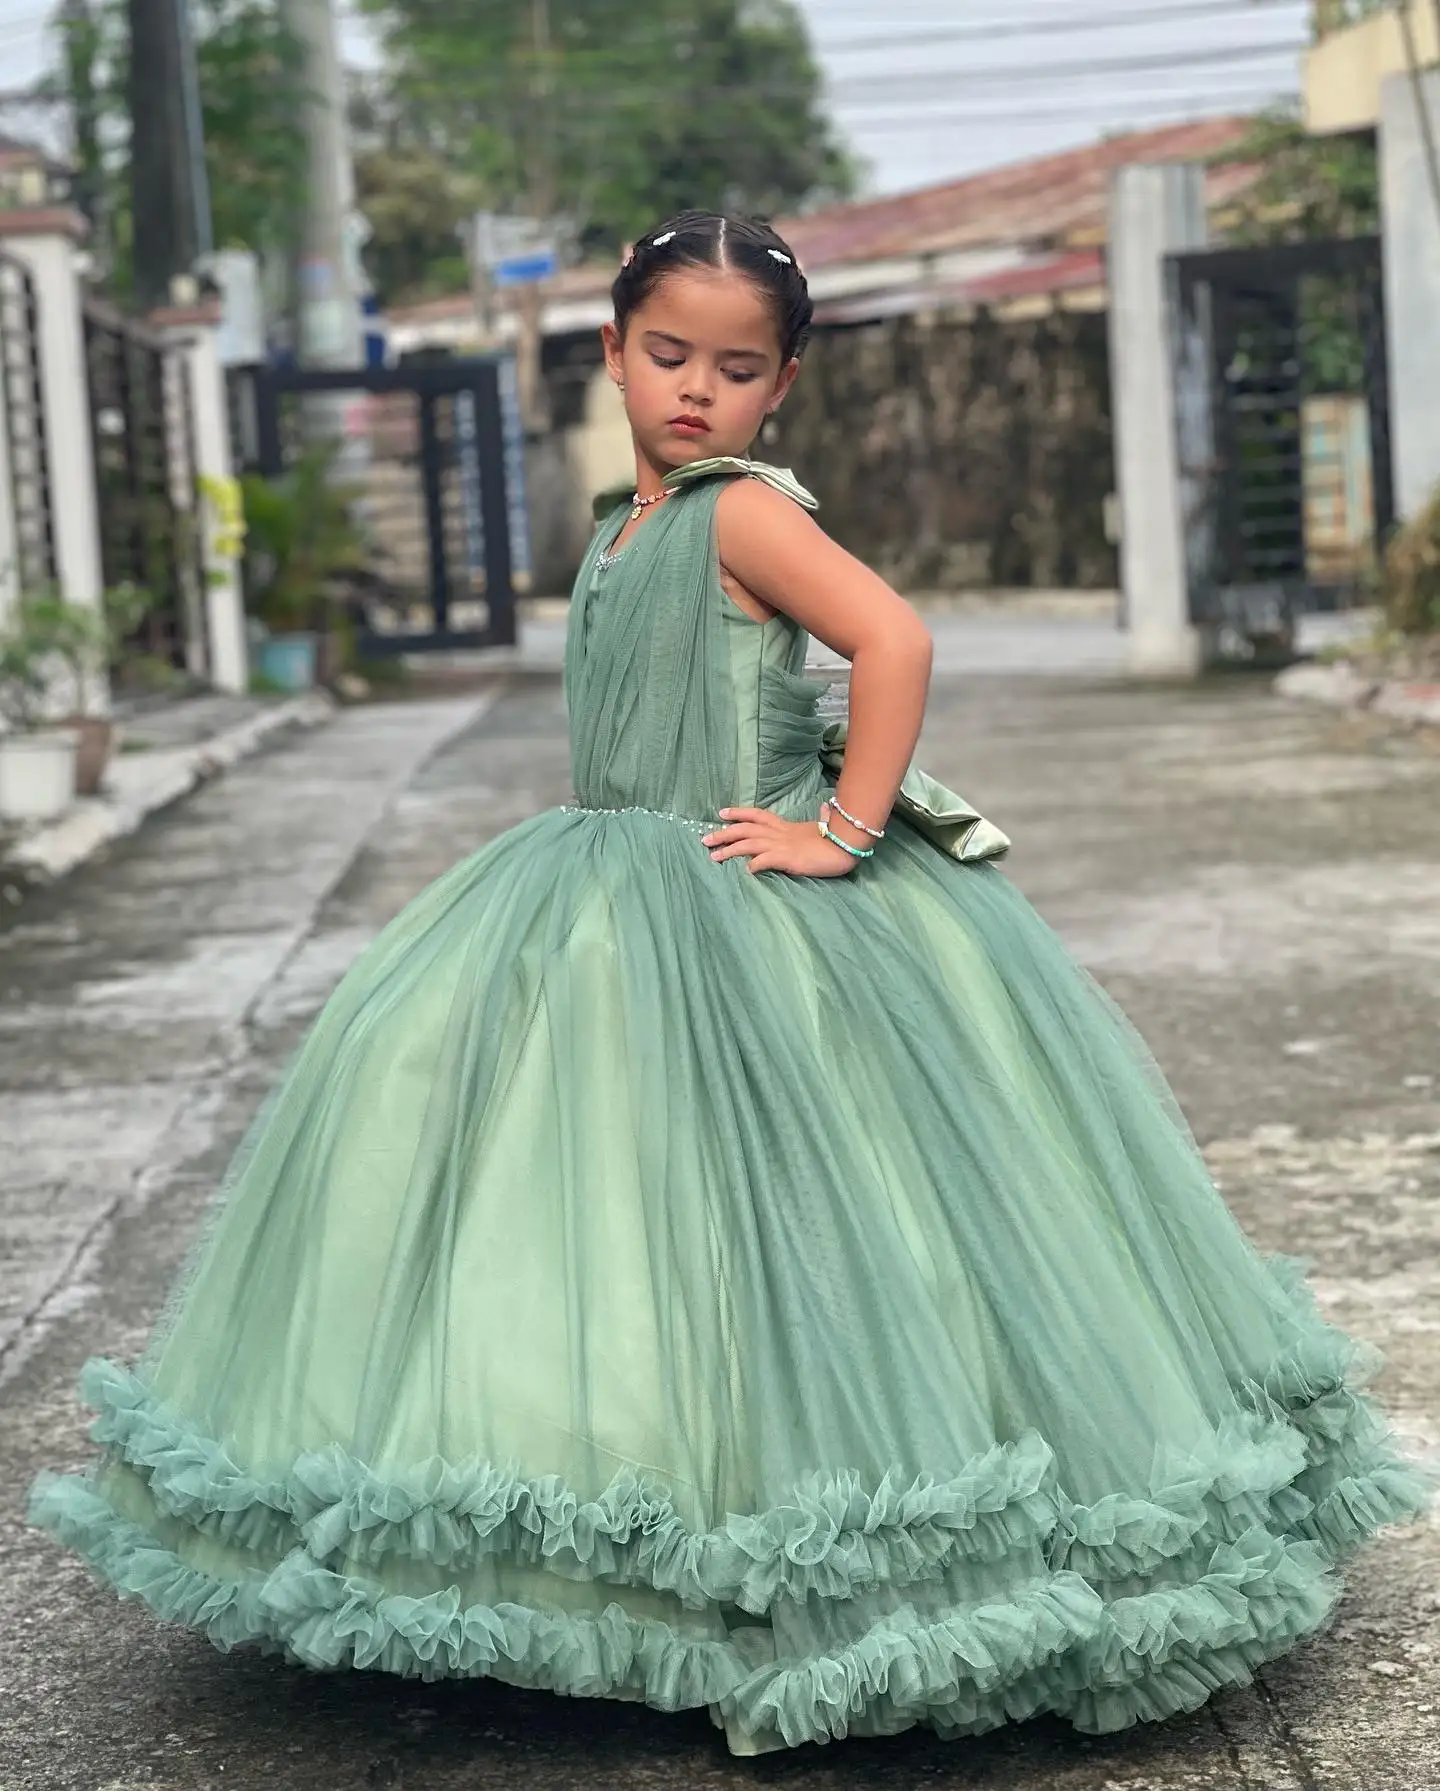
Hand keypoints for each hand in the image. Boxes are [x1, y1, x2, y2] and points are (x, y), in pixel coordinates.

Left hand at [702, 807, 858, 876]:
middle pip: (745, 829)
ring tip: (714, 857)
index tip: (721, 813)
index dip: (738, 813)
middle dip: (724, 833)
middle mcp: (780, 833)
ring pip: (749, 844)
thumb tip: (825, 808)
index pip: (757, 815)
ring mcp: (783, 845)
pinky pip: (766, 860)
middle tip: (705, 839)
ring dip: (730, 850)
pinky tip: (744, 871)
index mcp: (785, 826)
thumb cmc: (836, 838)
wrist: (846, 845)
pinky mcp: (789, 859)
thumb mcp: (822, 827)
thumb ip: (819, 818)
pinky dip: (753, 865)